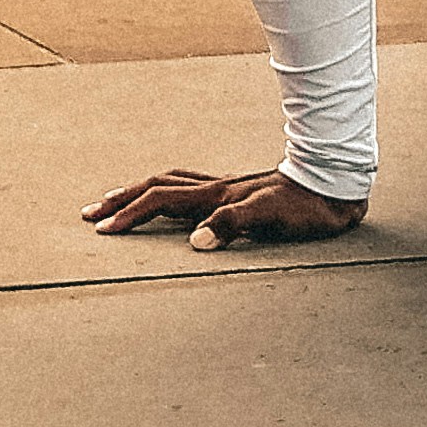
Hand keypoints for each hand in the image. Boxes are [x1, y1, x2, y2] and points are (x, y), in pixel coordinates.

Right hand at [87, 166, 369, 247]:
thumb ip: (232, 225)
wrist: (336, 185)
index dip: (130, 214)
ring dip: (140, 192)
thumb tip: (196, 243)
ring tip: (117, 202)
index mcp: (217, 195)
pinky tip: (171, 204)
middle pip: (156, 186)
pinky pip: (190, 189)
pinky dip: (168, 194)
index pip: (161, 201)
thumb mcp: (272, 217)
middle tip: (90, 214)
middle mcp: (217, 188)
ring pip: (171, 183)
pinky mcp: (238, 193)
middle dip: (121, 200)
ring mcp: (227, 188)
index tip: (103, 230)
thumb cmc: (306, 207)